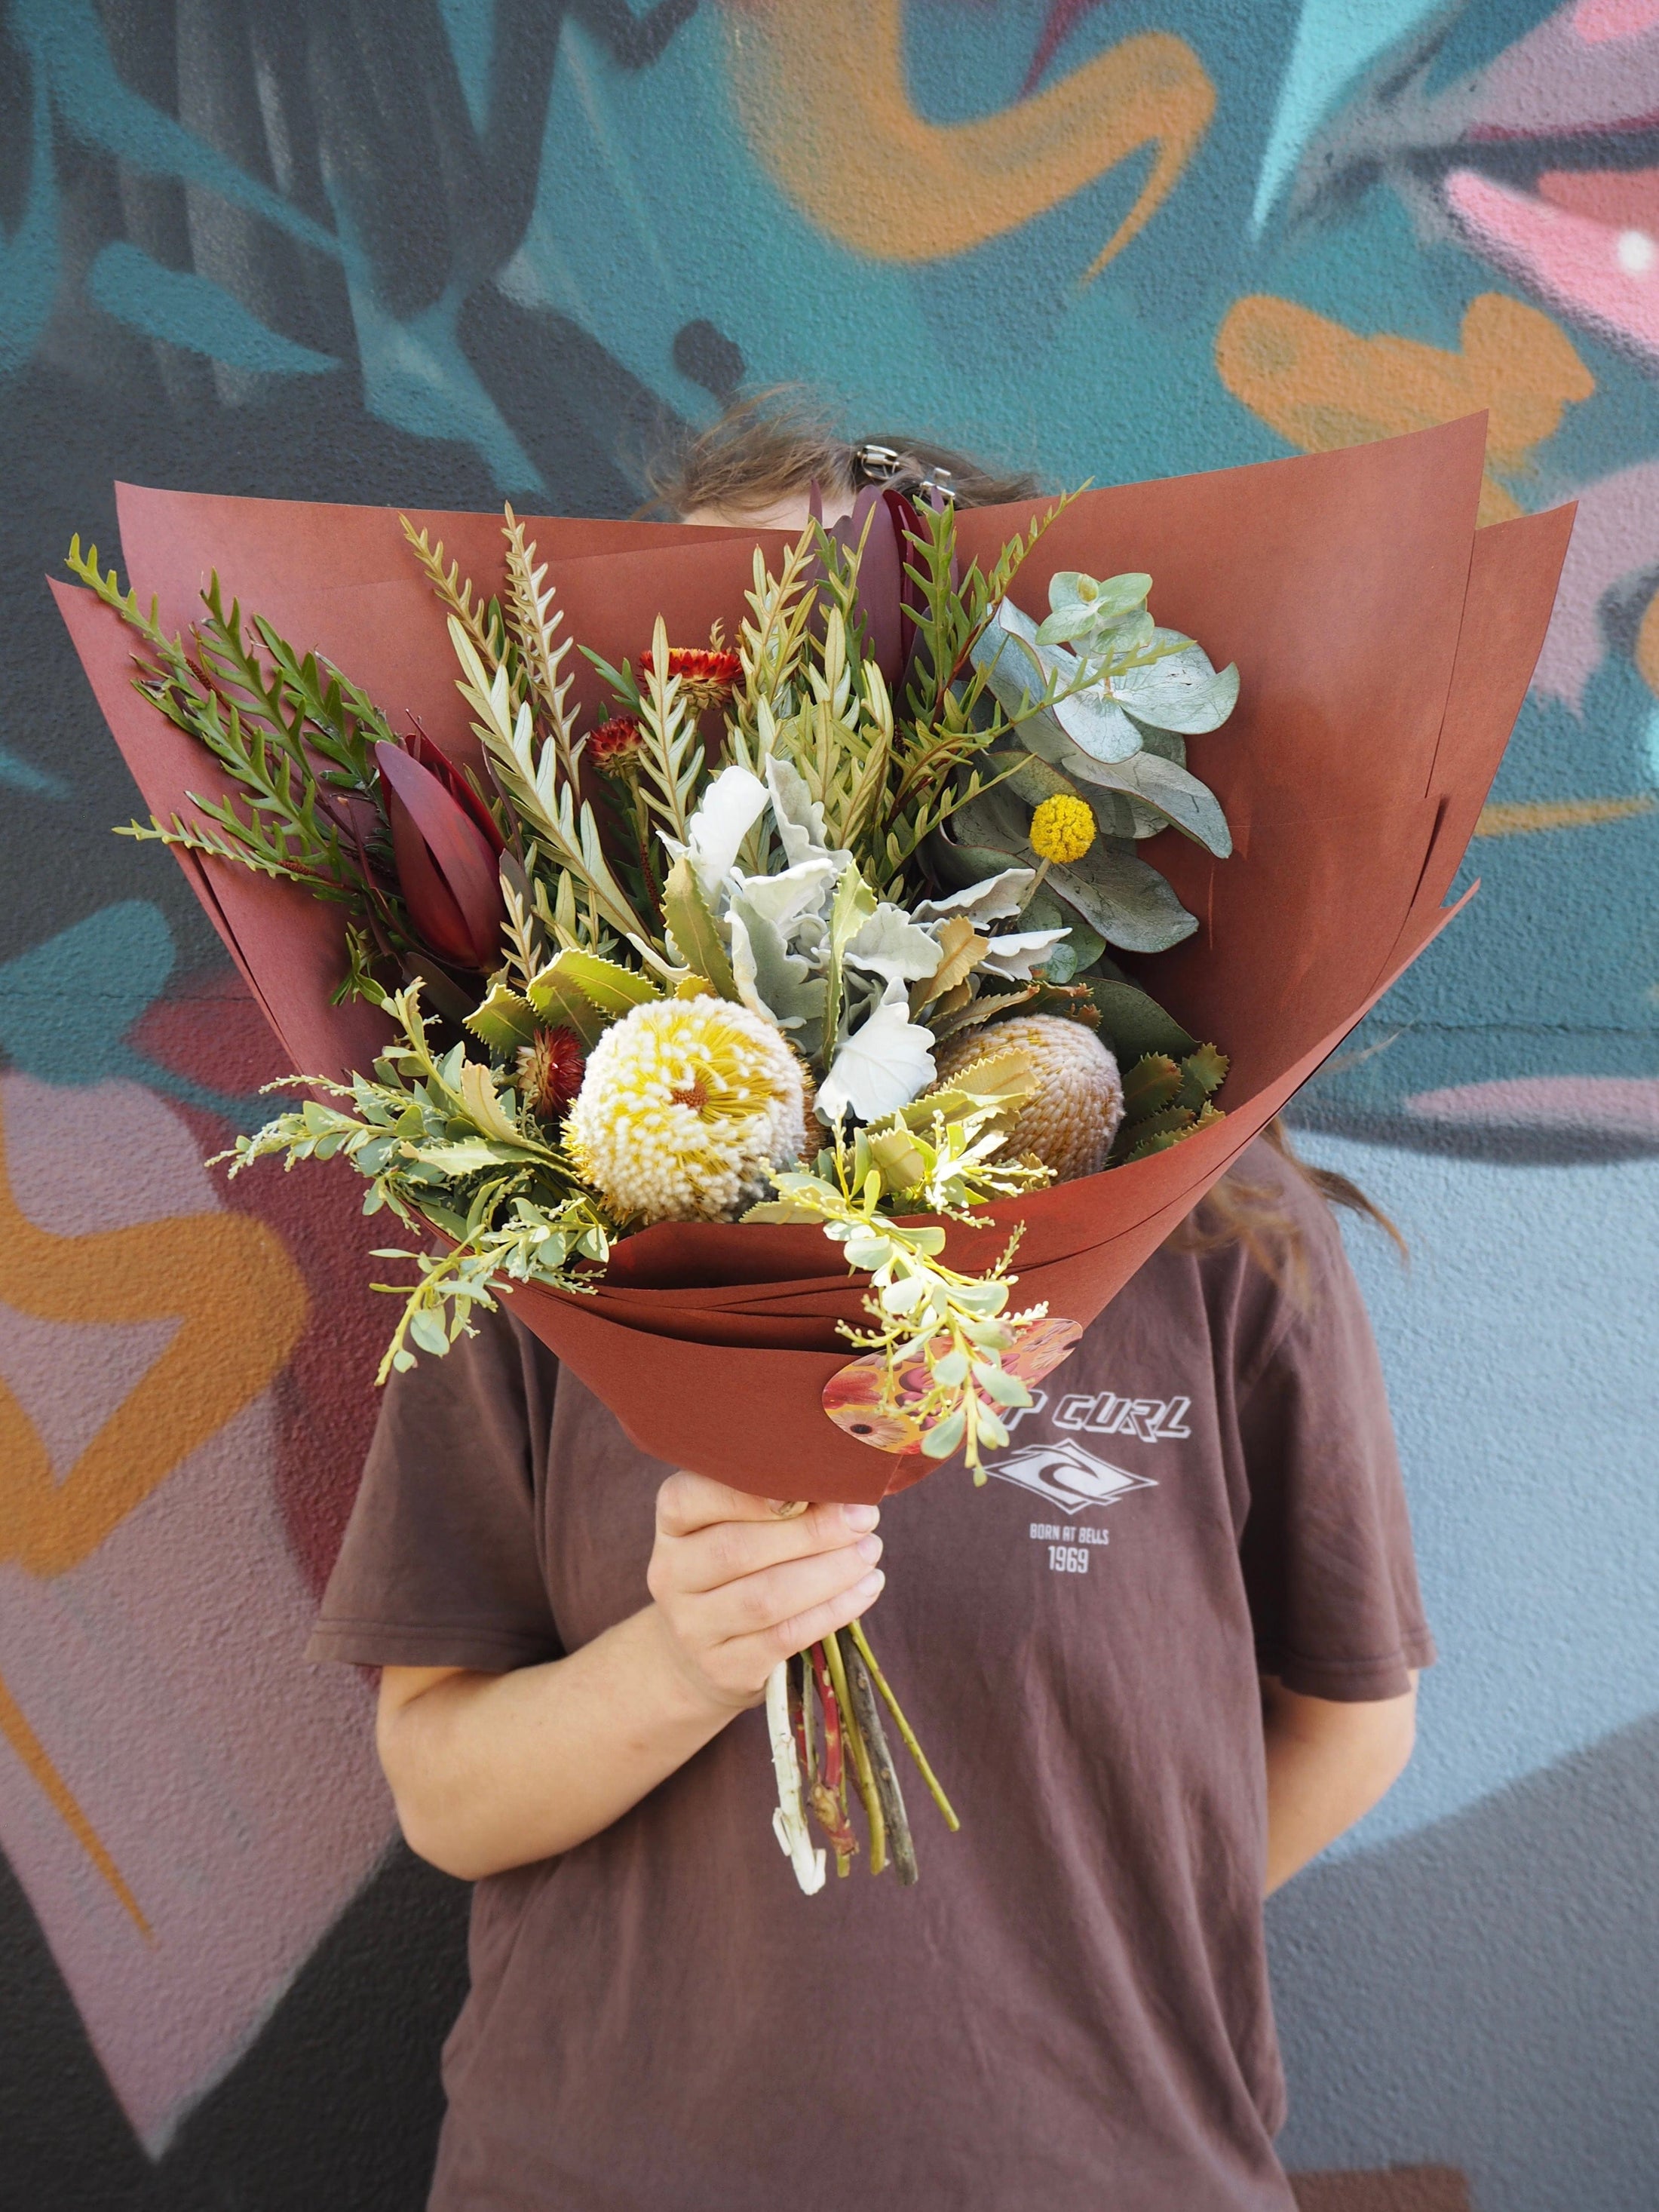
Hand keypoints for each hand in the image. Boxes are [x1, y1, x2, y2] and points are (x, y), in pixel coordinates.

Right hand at [646, 1472, 884, 1712]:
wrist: (695, 1656)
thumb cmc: (731, 1571)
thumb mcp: (729, 1526)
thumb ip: (770, 1499)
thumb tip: (841, 1483)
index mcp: (673, 1525)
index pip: (690, 1499)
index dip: (746, 1492)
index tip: (810, 1482)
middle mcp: (671, 1574)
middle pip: (737, 1550)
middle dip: (812, 1531)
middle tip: (863, 1517)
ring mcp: (693, 1627)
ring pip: (766, 1598)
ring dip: (830, 1572)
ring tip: (870, 1551)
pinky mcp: (725, 1667)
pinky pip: (786, 1637)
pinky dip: (834, 1610)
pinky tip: (866, 1588)